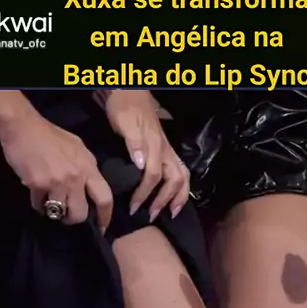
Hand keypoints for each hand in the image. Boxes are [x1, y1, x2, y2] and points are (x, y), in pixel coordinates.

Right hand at [0, 114, 112, 229]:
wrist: (23, 128)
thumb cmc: (50, 136)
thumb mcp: (77, 148)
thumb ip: (86, 167)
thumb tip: (89, 185)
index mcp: (88, 167)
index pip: (105, 198)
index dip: (105, 216)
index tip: (102, 228)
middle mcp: (76, 177)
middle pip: (80, 213)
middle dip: (73, 219)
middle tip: (67, 216)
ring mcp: (57, 182)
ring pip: (59, 212)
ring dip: (53, 211)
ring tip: (48, 203)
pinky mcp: (38, 185)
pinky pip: (39, 205)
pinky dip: (37, 203)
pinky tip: (35, 192)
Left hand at [104, 90, 188, 221]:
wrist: (128, 91)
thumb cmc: (124, 107)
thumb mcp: (124, 122)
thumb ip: (134, 143)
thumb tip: (142, 166)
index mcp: (156, 145)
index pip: (154, 176)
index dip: (145, 193)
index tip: (134, 208)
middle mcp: (166, 150)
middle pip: (175, 180)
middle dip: (165, 200)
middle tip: (152, 216)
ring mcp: (168, 151)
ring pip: (182, 177)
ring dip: (178, 197)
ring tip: (171, 212)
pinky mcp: (166, 151)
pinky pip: (179, 172)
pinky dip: (179, 188)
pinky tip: (172, 198)